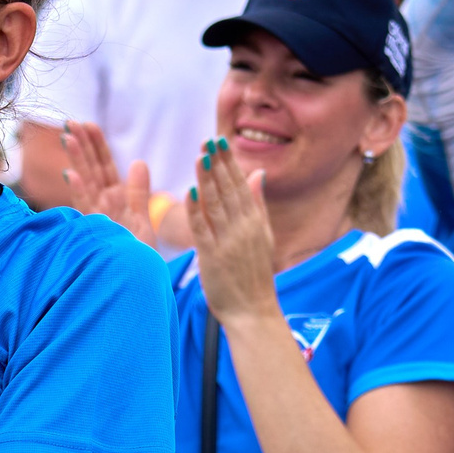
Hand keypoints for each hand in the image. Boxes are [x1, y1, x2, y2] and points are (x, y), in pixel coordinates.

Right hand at [59, 121, 155, 245]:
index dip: (97, 146)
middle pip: (92, 170)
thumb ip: (138, 192)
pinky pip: (86, 209)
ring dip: (77, 161)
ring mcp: (97, 218)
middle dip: (82, 147)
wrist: (138, 282)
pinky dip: (79, 192)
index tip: (88, 125)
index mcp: (114, 199)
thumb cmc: (138, 255)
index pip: (104, 167)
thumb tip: (138, 162)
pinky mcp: (95, 232)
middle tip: (70, 123)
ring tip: (69, 138)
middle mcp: (102, 206)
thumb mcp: (142, 220)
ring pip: (85, 184)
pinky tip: (71, 176)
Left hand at [184, 138, 282, 325]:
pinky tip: (190, 192)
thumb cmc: (255, 276)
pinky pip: (203, 230)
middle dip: (218, 164)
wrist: (254, 312)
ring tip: (200, 156)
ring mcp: (228, 243)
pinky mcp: (213, 258)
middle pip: (228, 190)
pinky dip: (196, 211)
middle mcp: (243, 228)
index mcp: (255, 222)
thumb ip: (259, 204)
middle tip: (208, 140)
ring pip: (216, 205)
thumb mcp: (263, 236)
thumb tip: (258, 174)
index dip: (229, 163)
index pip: (240, 185)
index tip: (219, 142)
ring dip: (207, 180)